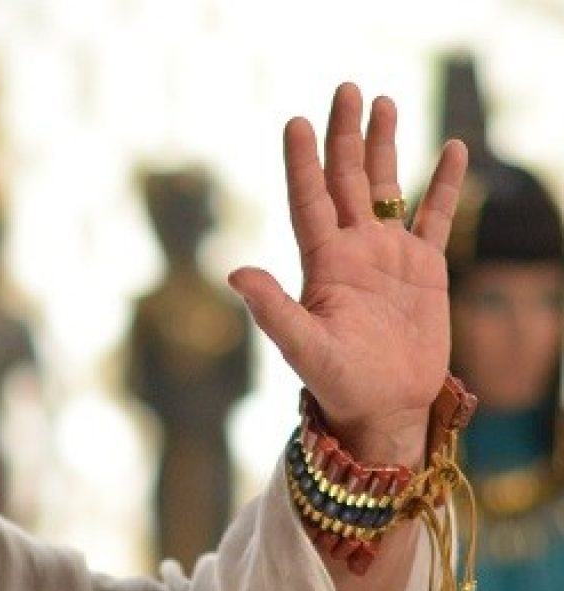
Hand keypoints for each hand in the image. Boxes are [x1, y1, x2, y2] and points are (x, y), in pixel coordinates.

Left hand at [229, 83, 466, 465]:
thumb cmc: (337, 383)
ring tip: (383, 102)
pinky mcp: (425, 269)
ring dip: (384, 146)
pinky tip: (450, 150)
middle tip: (346, 89)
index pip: (309, 199)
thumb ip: (273, 309)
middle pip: (346, 179)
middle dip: (345, 135)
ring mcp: (387, 256)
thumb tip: (235, 271)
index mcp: (322, 263)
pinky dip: (442, 185)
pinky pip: (434, 216)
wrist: (382, 408)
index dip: (301, 162)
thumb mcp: (302, 347)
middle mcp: (352, 250)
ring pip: (386, 188)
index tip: (295, 122)